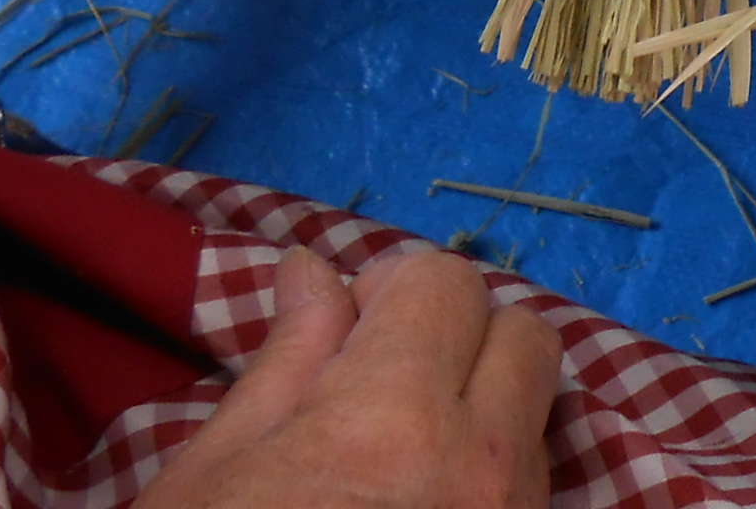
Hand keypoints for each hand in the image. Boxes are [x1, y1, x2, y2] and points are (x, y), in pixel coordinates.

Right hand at [137, 247, 560, 508]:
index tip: (353, 328)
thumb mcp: (216, 475)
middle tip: (383, 385)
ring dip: (486, 412)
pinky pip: (536, 493)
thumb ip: (288, 360)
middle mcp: (479, 469)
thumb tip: (312, 269)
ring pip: (540, 419)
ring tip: (399, 465)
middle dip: (460, 338)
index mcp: (392, 420)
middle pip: (524, 337)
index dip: (395, 292)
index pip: (447, 284)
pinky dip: (493, 481)